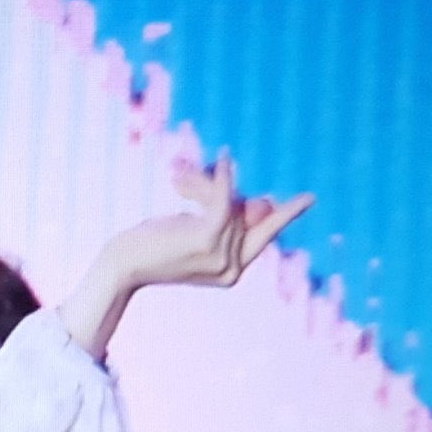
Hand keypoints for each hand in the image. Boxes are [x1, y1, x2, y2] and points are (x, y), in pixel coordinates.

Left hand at [59, 149, 313, 357]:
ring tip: (178, 181)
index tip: (310, 197)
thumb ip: (224, 219)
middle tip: (182, 179)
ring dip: (202, 186)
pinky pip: (225, 200)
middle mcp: (232, 270)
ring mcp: (222, 258)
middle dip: (216, 191)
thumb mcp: (193, 232)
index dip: (284, 214)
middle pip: (244, 212)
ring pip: (229, 203)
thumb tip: (259, 200)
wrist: (121, 265)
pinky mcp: (209, 240)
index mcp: (232, 272)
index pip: (264, 236)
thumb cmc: (151, 246)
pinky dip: (223, 179)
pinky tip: (223, 159)